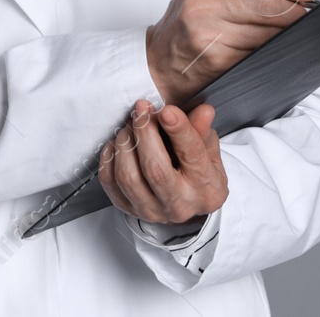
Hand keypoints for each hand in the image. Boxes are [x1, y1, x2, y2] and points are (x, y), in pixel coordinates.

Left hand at [98, 99, 226, 225]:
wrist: (185, 203)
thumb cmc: (199, 173)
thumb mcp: (209, 150)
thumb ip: (202, 130)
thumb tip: (203, 111)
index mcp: (207, 188)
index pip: (192, 155)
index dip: (178, 130)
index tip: (166, 110)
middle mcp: (180, 205)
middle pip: (155, 169)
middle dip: (145, 132)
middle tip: (142, 108)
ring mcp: (152, 211)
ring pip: (128, 177)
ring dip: (125, 143)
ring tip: (130, 124)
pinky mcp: (129, 209)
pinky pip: (110, 182)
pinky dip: (110, 157)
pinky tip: (118, 143)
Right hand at [145, 0, 315, 104]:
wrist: (158, 60)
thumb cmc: (185, 24)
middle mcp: (202, 3)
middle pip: (265, 3)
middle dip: (294, 9)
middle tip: (305, 12)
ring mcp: (208, 32)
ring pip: (266, 31)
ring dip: (285, 32)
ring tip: (290, 30)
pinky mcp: (217, 59)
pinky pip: (256, 53)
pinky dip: (270, 51)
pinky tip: (271, 48)